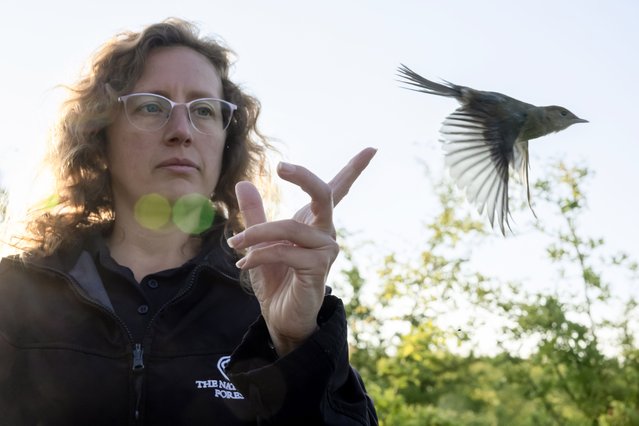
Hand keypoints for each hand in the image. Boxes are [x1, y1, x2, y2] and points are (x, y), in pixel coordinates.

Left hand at [228, 147, 376, 355]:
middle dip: (304, 177)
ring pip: (290, 227)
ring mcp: (325, 250)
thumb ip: (255, 215)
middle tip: (281, 166)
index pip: (338, 191)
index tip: (372, 148)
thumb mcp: (259, 243)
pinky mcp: (318, 268)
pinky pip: (285, 251)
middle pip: (324, 194)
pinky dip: (260, 254)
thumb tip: (244, 183)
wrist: (280, 318)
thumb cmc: (276, 281)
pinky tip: (245, 263)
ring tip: (236, 244)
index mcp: (314, 223)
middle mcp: (325, 233)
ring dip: (257, 234)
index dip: (354, 169)